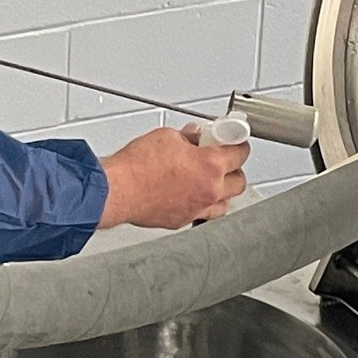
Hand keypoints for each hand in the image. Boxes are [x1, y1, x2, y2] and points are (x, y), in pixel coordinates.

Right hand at [97, 124, 249, 230]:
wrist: (117, 190)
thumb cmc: (137, 166)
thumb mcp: (165, 137)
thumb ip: (186, 137)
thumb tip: (192, 137)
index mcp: (210, 166)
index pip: (240, 153)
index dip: (238, 144)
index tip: (233, 141)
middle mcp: (209, 190)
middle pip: (239, 182)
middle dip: (233, 170)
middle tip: (221, 160)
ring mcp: (197, 209)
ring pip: (225, 204)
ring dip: (221, 192)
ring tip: (209, 182)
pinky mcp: (181, 220)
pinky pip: (202, 215)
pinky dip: (200, 206)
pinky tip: (189, 196)